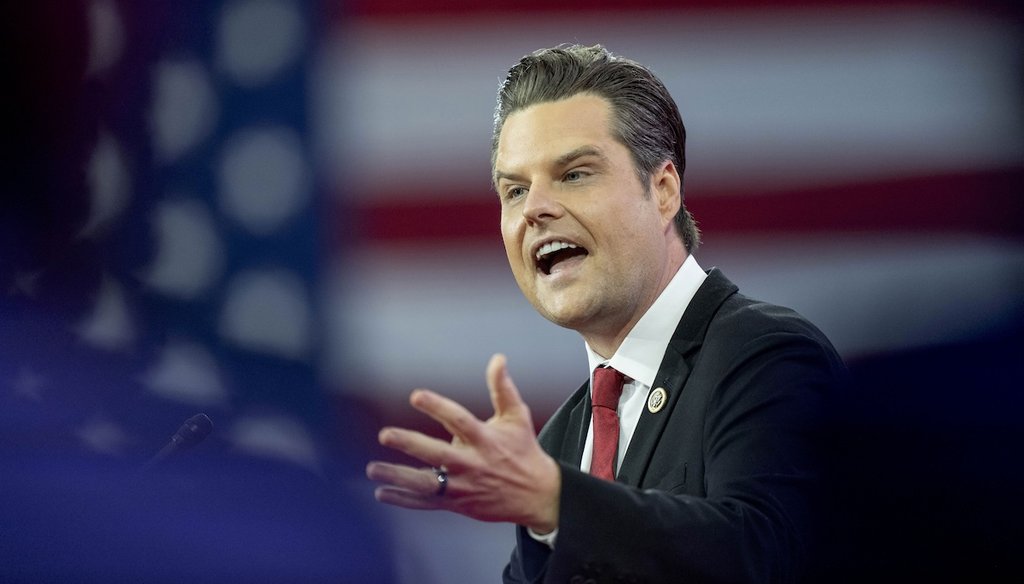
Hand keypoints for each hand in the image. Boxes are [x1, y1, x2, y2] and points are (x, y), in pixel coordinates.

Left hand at [366, 354, 560, 532]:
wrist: (537, 495)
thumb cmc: (523, 450)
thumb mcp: (517, 417)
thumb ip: (503, 388)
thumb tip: (498, 358)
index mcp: (485, 439)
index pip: (458, 420)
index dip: (437, 407)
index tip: (416, 395)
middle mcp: (473, 464)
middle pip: (437, 454)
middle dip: (410, 444)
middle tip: (385, 434)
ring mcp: (464, 487)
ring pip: (427, 484)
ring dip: (398, 477)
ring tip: (372, 469)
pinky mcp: (458, 504)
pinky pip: (427, 503)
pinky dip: (404, 500)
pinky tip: (381, 492)